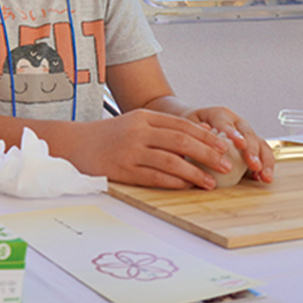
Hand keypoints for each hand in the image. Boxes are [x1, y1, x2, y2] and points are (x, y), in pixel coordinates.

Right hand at [75, 109, 238, 188]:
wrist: (76, 143)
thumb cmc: (109, 135)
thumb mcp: (134, 123)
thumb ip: (160, 129)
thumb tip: (196, 142)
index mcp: (144, 117)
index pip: (182, 125)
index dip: (206, 136)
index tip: (223, 146)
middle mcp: (139, 131)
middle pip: (181, 142)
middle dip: (207, 154)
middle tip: (225, 164)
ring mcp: (131, 151)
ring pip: (171, 161)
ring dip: (195, 173)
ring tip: (210, 182)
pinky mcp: (124, 170)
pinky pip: (155, 177)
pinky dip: (174, 182)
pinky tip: (186, 186)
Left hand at [185, 106, 274, 182]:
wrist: (194, 122)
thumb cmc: (189, 125)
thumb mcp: (187, 126)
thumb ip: (193, 132)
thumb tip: (201, 136)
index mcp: (218, 114)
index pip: (226, 123)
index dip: (233, 133)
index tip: (240, 144)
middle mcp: (235, 121)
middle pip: (247, 133)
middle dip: (252, 150)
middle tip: (255, 165)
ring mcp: (245, 132)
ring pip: (259, 143)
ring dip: (264, 161)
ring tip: (265, 177)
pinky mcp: (250, 144)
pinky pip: (261, 152)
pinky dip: (264, 165)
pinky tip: (262, 178)